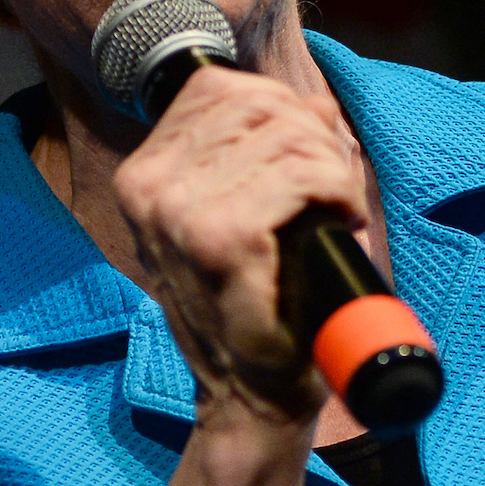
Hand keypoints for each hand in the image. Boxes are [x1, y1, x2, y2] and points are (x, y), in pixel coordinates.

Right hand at [112, 67, 364, 425]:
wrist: (253, 397)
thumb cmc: (258, 308)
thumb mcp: (249, 213)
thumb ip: (273, 149)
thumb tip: (315, 102)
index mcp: (144, 175)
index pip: (218, 88)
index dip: (281, 108)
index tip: (307, 157)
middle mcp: (149, 187)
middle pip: (258, 103)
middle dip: (315, 136)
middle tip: (332, 189)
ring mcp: (179, 213)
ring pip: (286, 135)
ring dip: (332, 167)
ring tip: (335, 209)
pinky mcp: (221, 242)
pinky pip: (299, 175)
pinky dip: (336, 190)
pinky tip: (340, 221)